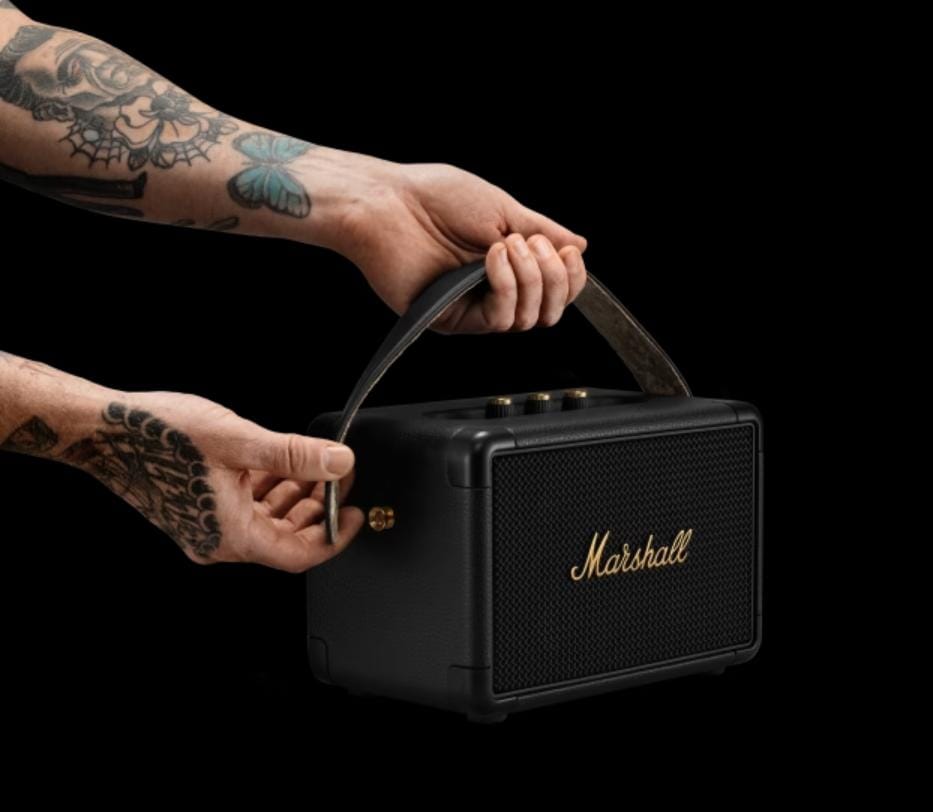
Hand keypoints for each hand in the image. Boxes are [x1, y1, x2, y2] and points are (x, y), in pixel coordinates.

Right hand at [62, 391, 363, 572]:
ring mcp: (208, 524)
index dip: (335, 536)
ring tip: (317, 464)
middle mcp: (219, 538)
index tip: (356, 513)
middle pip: (286, 535)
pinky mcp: (200, 507)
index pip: (298, 553)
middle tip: (341, 476)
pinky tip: (281, 462)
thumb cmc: (159, 436)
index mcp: (231, 535)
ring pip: (268, 518)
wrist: (104, 431)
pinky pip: (247, 505)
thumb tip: (339, 462)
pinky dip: (270, 486)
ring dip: (296, 493)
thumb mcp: (239, 441)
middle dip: (319, 506)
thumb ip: (294, 454)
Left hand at [331, 158, 588, 333]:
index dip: (571, 276)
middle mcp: (494, 290)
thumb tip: (579, 245)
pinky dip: (505, 286)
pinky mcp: (453, 319)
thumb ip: (542, 231)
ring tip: (507, 244)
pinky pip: (498, 319)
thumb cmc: (434, 198)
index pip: (556, 288)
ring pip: (528, 319)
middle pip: (549, 311)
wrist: (388, 204)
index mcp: (509, 265)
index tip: (567, 251)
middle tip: (535, 244)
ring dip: (529, 279)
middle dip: (555, 278)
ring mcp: (474, 306)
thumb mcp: (503, 209)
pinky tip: (492, 258)